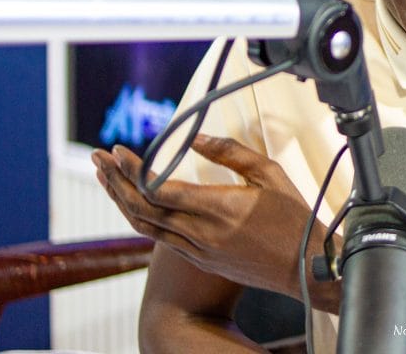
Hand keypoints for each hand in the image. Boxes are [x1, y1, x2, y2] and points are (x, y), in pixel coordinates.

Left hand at [92, 135, 321, 296]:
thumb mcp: (270, 174)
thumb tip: (195, 138)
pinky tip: (136, 204)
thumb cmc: (294, 218)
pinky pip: (161, 238)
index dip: (133, 169)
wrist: (307, 268)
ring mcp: (199, 250)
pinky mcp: (201, 261)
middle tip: (98, 159)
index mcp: (220, 207)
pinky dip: (141, 219)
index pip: (160, 188)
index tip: (118, 150)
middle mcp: (202, 232)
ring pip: (145, 226)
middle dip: (115, 181)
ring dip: (121, 201)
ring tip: (105, 179)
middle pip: (143, 207)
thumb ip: (231, 153)